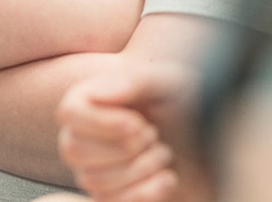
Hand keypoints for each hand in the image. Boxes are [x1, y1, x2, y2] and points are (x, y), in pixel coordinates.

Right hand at [57, 61, 210, 201]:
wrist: (201, 137)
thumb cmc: (179, 102)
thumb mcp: (164, 83)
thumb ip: (131, 82)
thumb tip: (98, 93)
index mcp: (86, 100)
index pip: (69, 113)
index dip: (103, 123)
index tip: (138, 123)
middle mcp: (79, 135)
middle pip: (76, 150)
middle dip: (126, 147)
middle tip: (154, 134)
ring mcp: (90, 169)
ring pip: (94, 180)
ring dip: (140, 168)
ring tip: (163, 152)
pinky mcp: (108, 196)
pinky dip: (145, 193)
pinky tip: (167, 178)